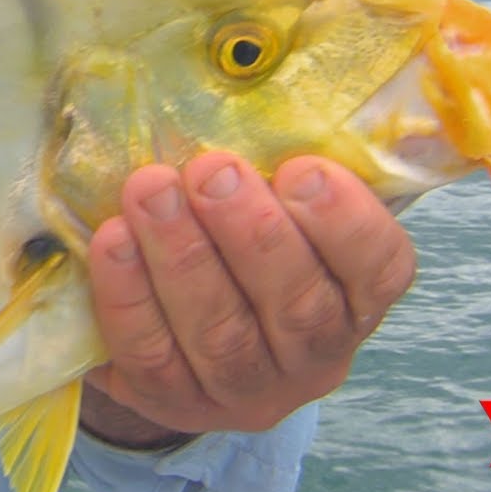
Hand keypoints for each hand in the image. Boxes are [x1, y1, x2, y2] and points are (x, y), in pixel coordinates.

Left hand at [79, 152, 415, 441]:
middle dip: (250, 232)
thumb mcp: (271, 207)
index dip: (346, 222)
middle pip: (296, 304)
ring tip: (148, 189)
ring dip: (183, 257)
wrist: (170, 334)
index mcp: (355, 300)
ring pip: (222, 334)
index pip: (379, 269)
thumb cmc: (232, 245)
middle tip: (209, 168)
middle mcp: (314, 357)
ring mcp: (246, 390)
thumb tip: (254, 86)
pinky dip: (130, 297)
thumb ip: (277, 169)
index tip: (302, 168)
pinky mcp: (175, 405)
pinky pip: (153, 355)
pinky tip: (111, 242)